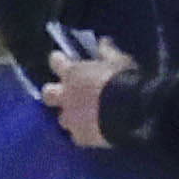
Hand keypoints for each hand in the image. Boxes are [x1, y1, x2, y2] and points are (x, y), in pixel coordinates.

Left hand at [43, 35, 129, 152]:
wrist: (130, 112)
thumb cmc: (123, 80)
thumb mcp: (119, 61)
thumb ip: (108, 52)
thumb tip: (103, 41)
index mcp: (73, 73)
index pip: (55, 61)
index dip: (58, 61)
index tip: (61, 60)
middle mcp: (66, 96)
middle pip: (48, 94)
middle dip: (54, 93)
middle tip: (65, 94)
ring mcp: (71, 119)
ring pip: (62, 119)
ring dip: (70, 117)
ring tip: (83, 118)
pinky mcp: (81, 137)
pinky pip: (78, 137)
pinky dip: (84, 134)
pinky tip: (93, 133)